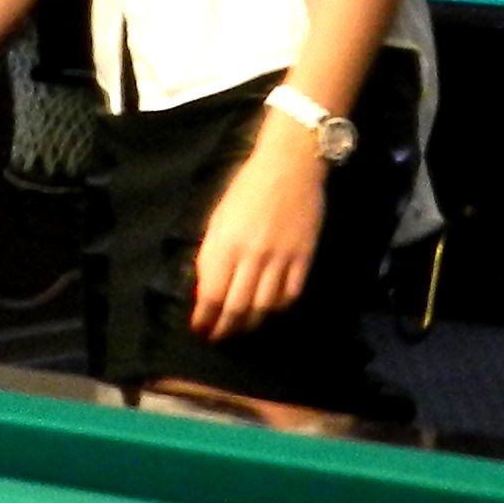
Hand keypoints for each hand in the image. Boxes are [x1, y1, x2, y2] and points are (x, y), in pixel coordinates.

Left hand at [189, 117, 328, 343]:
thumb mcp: (219, 218)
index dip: (205, 318)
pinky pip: (290, 294)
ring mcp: (280, 258)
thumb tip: (206, 288)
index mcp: (226, 243)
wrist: (290, 165)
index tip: (200, 329)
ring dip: (250, 323)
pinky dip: (278, 307)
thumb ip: (212, 253)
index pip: (212, 294)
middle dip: (225, 328)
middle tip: (219, 337)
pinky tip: (269, 309)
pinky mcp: (303, 257)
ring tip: (242, 328)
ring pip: (264, 306)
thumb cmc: (247, 187)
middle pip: (237, 307)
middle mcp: (252, 255)